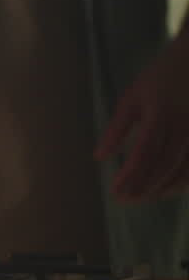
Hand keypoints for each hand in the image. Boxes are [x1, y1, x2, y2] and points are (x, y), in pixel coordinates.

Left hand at [95, 49, 188, 201]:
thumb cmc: (158, 79)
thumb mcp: (132, 99)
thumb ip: (116, 129)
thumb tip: (99, 158)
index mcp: (159, 115)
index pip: (145, 151)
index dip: (131, 174)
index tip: (115, 190)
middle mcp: (181, 125)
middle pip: (164, 163)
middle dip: (143, 185)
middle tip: (124, 200)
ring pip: (183, 168)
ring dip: (162, 188)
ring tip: (142, 199)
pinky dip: (183, 181)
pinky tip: (168, 191)